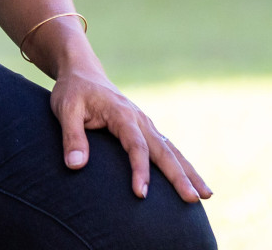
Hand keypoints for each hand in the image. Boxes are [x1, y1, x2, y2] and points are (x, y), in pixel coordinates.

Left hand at [50, 67, 211, 203]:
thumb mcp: (65, 109)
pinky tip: (193, 182)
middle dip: (179, 176)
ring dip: (189, 172)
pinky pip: (168, 149)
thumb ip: (71, 137)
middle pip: (163, 150)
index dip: (140, 170)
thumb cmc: (72, 91)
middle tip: (192, 199)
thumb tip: (75, 166)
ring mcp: (146, 124)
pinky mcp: (146, 130)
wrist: (83, 72)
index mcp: (122, 114)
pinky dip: (182, 166)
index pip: (135, 145)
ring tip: (206, 195)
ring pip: (172, 150)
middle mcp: (140, 119)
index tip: (141, 194)